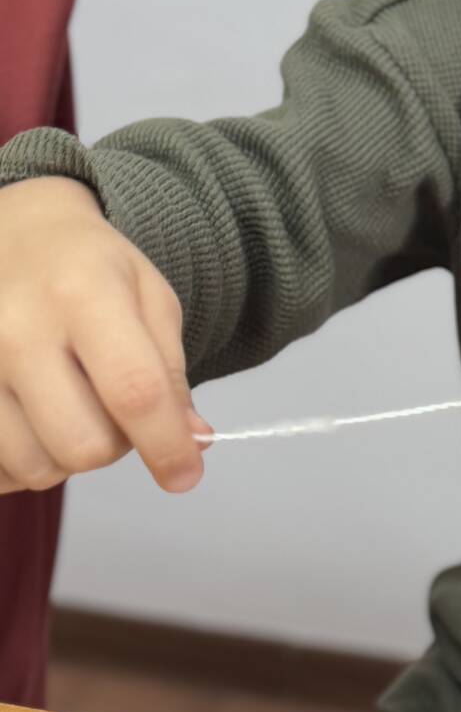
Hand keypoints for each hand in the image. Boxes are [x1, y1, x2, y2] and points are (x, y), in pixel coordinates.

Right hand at [0, 177, 210, 495]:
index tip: (185, 474)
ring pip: (37, 466)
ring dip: (68, 455)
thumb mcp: (148, 295)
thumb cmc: (88, 268)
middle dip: (116, 447)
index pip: (134, 390)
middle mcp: (17, 330)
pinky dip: (26, 460)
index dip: (167, 444)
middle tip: (117, 414)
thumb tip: (192, 440)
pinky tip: (36, 420)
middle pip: (83, 445)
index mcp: (83, 293)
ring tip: (72, 409)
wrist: (12, 237)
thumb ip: (171, 371)